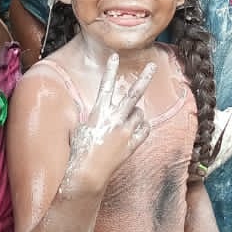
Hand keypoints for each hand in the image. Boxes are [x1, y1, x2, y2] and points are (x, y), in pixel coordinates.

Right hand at [64, 54, 155, 186]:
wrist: (87, 175)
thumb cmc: (78, 153)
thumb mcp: (80, 130)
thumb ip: (90, 118)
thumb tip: (91, 114)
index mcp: (99, 113)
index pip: (105, 86)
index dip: (110, 70)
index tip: (114, 55)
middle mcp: (115, 120)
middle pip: (133, 94)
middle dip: (144, 78)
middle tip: (152, 65)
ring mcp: (126, 132)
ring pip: (139, 113)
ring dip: (135, 114)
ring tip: (124, 121)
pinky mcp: (133, 145)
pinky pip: (145, 129)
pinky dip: (142, 127)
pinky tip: (135, 130)